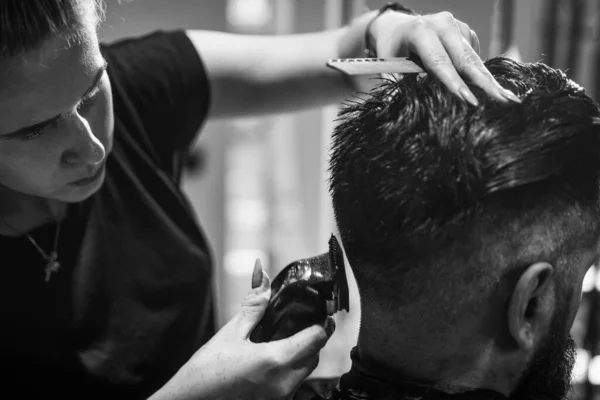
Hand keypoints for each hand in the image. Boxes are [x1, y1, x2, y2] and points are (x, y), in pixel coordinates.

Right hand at [150, 260, 334, 399]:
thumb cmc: (206, 370)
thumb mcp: (232, 332)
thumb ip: (254, 305)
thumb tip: (262, 275)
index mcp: (275, 360)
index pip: (316, 338)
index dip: (322, 324)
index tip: (322, 314)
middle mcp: (283, 382)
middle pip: (313, 356)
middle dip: (310, 340)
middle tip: (299, 326)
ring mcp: (280, 397)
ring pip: (304, 372)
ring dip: (301, 356)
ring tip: (281, 344)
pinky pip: (292, 384)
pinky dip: (289, 371)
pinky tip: (270, 364)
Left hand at [366, 10, 519, 105]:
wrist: (397, 27)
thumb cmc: (391, 51)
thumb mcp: (389, 67)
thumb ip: (401, 85)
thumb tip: (410, 110)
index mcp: (420, 31)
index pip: (440, 62)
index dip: (455, 83)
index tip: (471, 102)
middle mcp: (442, 24)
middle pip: (466, 59)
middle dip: (485, 83)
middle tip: (505, 102)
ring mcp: (457, 25)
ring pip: (474, 59)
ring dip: (489, 81)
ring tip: (507, 100)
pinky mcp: (465, 31)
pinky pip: (474, 56)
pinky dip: (480, 74)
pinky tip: (489, 89)